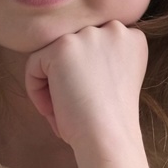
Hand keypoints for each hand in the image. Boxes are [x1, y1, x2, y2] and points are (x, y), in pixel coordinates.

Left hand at [23, 21, 146, 159]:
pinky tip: (53, 109)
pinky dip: (36, 90)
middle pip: (73, 48)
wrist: (109, 137)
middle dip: (68, 77)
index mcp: (132, 38)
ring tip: (63, 110)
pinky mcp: (63, 46)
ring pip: (53, 55)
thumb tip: (69, 56)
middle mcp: (115, 29)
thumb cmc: (111, 122)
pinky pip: (34, 64)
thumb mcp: (115, 79)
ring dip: (51, 83)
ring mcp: (88, 35)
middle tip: (74, 107)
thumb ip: (100, 59)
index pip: (93, 47)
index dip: (86, 75)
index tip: (89, 99)